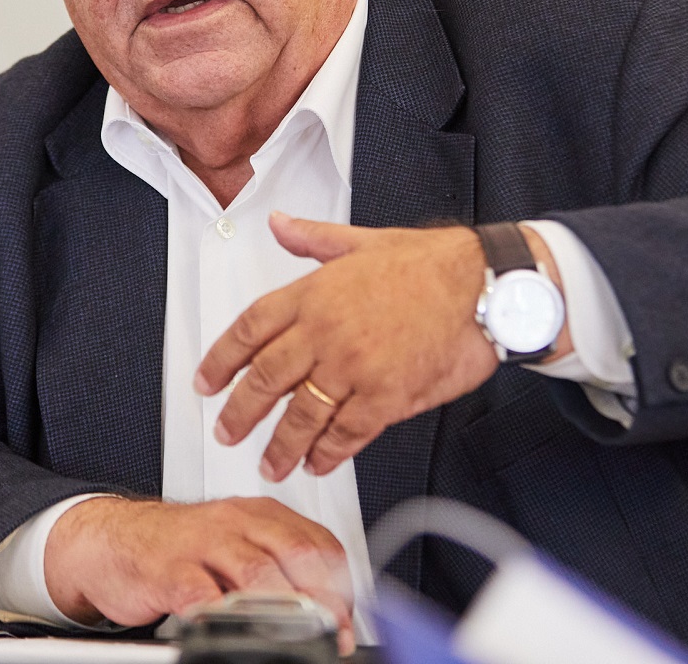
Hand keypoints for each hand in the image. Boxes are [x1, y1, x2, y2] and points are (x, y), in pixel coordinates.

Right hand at [44, 496, 356, 654]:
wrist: (116, 539)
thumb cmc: (183, 549)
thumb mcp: (238, 545)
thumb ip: (279, 570)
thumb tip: (327, 611)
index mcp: (261, 515)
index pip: (317, 542)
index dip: (339, 584)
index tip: (346, 619)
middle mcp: (236, 522)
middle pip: (294, 552)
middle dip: (321, 597)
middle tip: (331, 631)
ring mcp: (202, 544)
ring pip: (255, 571)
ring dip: (284, 609)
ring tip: (297, 637)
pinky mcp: (170, 570)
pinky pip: (200, 594)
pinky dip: (222, 616)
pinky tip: (233, 630)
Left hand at [195, 214, 569, 480]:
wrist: (480, 285)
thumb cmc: (428, 263)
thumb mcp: (361, 240)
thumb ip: (313, 238)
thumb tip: (279, 224)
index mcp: (314, 293)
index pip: (250, 329)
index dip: (222, 360)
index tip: (207, 383)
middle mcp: (326, 331)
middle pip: (266, 379)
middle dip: (240, 412)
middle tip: (226, 431)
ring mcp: (354, 366)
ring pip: (301, 415)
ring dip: (281, 445)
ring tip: (270, 463)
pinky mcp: (386, 395)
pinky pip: (347, 432)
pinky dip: (329, 452)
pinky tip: (318, 462)